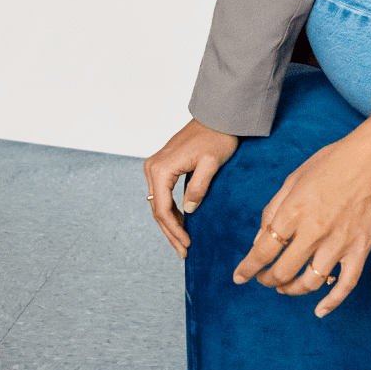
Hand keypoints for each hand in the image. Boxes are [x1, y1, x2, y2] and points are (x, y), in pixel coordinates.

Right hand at [144, 119, 239, 256]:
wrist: (218, 117)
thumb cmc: (217, 137)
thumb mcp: (211, 164)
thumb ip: (199, 188)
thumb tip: (189, 211)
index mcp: (161, 168)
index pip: (163, 209)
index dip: (175, 230)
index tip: (187, 245)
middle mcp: (152, 167)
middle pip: (157, 210)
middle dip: (170, 233)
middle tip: (183, 252)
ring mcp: (155, 167)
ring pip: (158, 205)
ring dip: (169, 225)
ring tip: (182, 245)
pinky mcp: (162, 167)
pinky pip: (162, 195)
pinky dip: (170, 212)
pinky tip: (181, 225)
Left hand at [233, 71, 370, 318]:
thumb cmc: (333, 161)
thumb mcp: (294, 178)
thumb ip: (274, 209)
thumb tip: (261, 239)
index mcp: (294, 211)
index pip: (263, 250)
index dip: (248, 268)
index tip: (240, 277)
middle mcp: (314, 230)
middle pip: (283, 271)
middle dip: (268, 280)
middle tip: (265, 279)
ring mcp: (340, 242)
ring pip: (310, 282)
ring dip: (293, 290)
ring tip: (286, 288)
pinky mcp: (361, 248)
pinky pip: (346, 284)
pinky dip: (332, 302)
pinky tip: (320, 310)